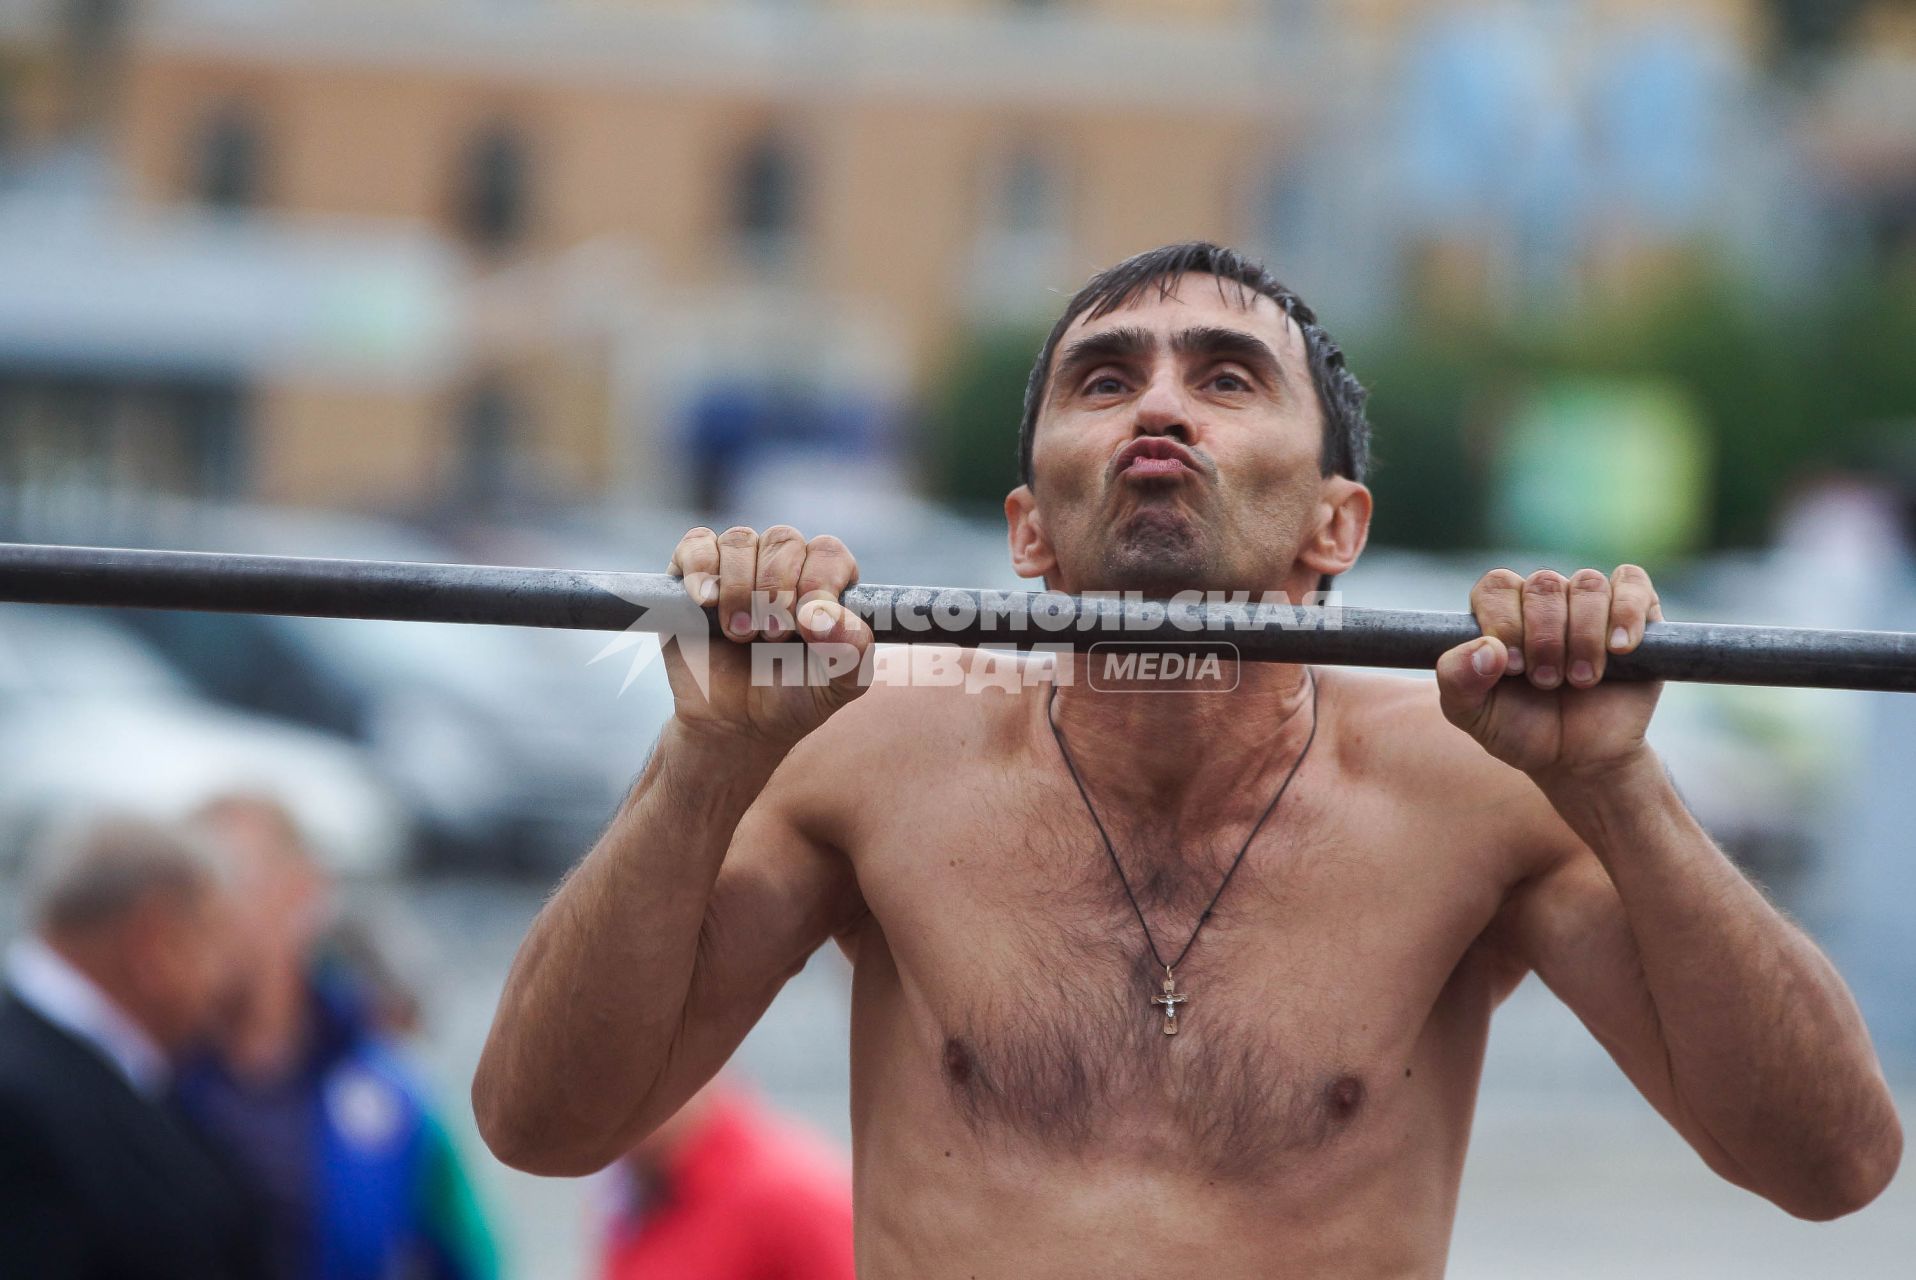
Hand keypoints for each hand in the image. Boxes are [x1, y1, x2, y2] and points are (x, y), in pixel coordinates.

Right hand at [664, 525, 873, 749]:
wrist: (735, 725)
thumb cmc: (792, 696)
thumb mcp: (838, 684)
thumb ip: (853, 650)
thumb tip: (828, 615)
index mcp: (822, 582)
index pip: (828, 552)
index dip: (818, 581)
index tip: (806, 623)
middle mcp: (781, 565)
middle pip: (783, 539)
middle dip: (778, 589)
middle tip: (772, 636)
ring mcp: (736, 567)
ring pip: (740, 540)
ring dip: (740, 589)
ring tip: (740, 633)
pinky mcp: (693, 576)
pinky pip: (696, 543)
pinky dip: (701, 568)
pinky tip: (706, 602)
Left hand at [1436, 565, 1663, 782]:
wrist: (1579, 759)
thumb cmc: (1521, 729)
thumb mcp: (1472, 715)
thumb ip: (1457, 680)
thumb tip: (1486, 649)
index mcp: (1500, 613)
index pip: (1497, 587)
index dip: (1504, 622)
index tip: (1512, 668)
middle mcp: (1543, 599)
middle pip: (1543, 584)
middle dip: (1544, 639)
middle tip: (1547, 682)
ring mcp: (1589, 603)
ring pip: (1587, 584)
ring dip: (1584, 636)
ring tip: (1581, 680)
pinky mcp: (1635, 612)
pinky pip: (1632, 582)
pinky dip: (1627, 612)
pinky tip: (1619, 649)